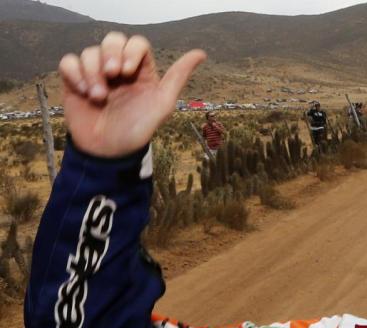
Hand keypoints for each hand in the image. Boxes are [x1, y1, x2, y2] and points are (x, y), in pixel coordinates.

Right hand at [59, 32, 205, 157]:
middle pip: (113, 40)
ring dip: (93, 72)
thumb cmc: (138, 129)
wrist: (109, 152)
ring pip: (90, 52)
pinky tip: (84, 92)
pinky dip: (75, 73)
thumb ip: (178, 77)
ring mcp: (96, 74)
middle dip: (110, 54)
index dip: (131, 51)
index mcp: (142, 72)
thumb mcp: (162, 103)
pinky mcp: (75, 81)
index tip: (128, 71)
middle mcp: (119, 69)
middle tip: (112, 74)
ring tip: (98, 97)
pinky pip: (69, 62)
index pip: (137, 43)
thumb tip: (200, 53)